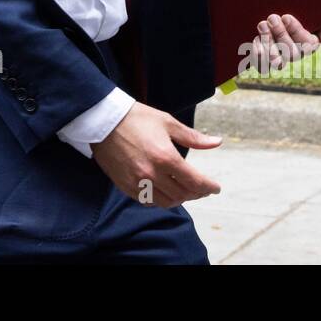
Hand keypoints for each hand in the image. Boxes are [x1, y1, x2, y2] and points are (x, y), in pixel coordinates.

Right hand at [90, 102, 221, 206]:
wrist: (104, 120)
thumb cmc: (137, 118)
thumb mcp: (167, 122)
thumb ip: (193, 137)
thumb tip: (217, 142)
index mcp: (165, 157)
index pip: (194, 182)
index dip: (209, 187)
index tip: (215, 188)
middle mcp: (152, 174)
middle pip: (182, 194)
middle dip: (196, 193)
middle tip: (202, 188)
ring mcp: (137, 182)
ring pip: (166, 202)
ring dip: (179, 198)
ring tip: (184, 190)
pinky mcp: (125, 186)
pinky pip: (148, 201)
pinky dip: (160, 199)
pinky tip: (164, 190)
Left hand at [249, 12, 320, 71]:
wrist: (280, 4)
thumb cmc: (305, 10)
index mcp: (309, 44)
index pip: (307, 45)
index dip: (296, 31)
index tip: (287, 16)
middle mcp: (294, 53)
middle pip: (291, 54)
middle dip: (281, 34)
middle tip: (272, 17)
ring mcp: (278, 56)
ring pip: (276, 62)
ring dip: (268, 44)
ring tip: (263, 25)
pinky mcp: (263, 57)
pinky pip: (262, 66)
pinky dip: (258, 55)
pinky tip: (256, 39)